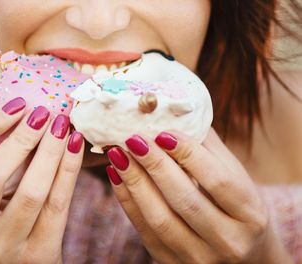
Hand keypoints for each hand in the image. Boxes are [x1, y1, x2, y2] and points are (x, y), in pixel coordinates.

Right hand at [0, 98, 84, 263]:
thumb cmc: (0, 225)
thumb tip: (23, 115)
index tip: (18, 105)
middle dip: (22, 137)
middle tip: (44, 113)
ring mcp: (1, 248)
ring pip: (31, 189)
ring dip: (50, 150)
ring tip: (62, 125)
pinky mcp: (36, 255)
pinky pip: (58, 203)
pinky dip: (69, 169)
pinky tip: (76, 145)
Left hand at [106, 128, 289, 262]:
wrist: (242, 256)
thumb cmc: (237, 208)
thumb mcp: (237, 178)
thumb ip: (210, 150)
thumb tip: (177, 115)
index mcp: (250, 215)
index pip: (218, 181)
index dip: (188, 154)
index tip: (163, 132)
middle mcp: (229, 242)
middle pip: (186, 200)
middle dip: (156, 166)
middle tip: (133, 139)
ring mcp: (200, 258)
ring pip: (161, 219)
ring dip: (135, 183)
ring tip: (119, 155)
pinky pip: (145, 232)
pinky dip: (128, 202)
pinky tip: (117, 177)